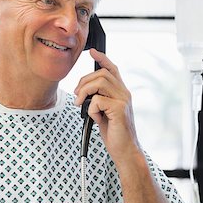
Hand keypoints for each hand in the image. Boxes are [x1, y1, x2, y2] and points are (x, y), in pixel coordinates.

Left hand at [74, 48, 140, 163]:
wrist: (125, 150)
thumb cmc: (115, 133)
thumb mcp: (104, 112)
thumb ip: (99, 99)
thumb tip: (84, 91)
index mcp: (121, 92)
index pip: (112, 69)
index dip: (102, 59)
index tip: (92, 52)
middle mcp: (124, 93)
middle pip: (101, 74)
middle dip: (83, 82)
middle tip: (77, 96)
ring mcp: (123, 100)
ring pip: (99, 82)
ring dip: (84, 92)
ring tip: (81, 105)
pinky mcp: (119, 109)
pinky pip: (97, 100)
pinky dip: (90, 109)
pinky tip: (95, 119)